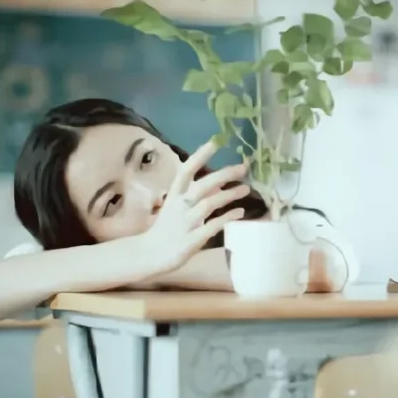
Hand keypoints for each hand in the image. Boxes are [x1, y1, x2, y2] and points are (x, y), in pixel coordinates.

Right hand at [145, 140, 249, 272]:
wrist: (150, 254)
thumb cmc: (167, 228)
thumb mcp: (178, 207)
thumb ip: (197, 195)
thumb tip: (220, 182)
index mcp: (174, 195)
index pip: (186, 171)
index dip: (200, 156)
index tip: (215, 142)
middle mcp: (179, 206)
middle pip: (202, 186)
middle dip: (223, 174)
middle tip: (243, 168)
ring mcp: (186, 223)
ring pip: (209, 204)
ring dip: (229, 195)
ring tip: (246, 189)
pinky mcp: (192, 240)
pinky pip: (212, 226)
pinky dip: (227, 218)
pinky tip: (240, 213)